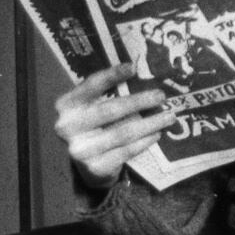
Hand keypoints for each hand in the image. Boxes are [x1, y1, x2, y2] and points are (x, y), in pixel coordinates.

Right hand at [54, 63, 176, 186]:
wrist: (85, 167)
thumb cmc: (93, 128)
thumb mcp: (91, 109)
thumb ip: (106, 95)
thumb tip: (140, 77)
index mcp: (66, 106)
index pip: (91, 86)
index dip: (112, 75)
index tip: (133, 67)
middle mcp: (67, 127)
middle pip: (110, 110)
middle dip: (139, 101)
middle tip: (161, 96)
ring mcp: (80, 149)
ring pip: (123, 132)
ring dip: (150, 123)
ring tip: (169, 116)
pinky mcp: (95, 167)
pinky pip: (126, 151)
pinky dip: (144, 141)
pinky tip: (157, 134)